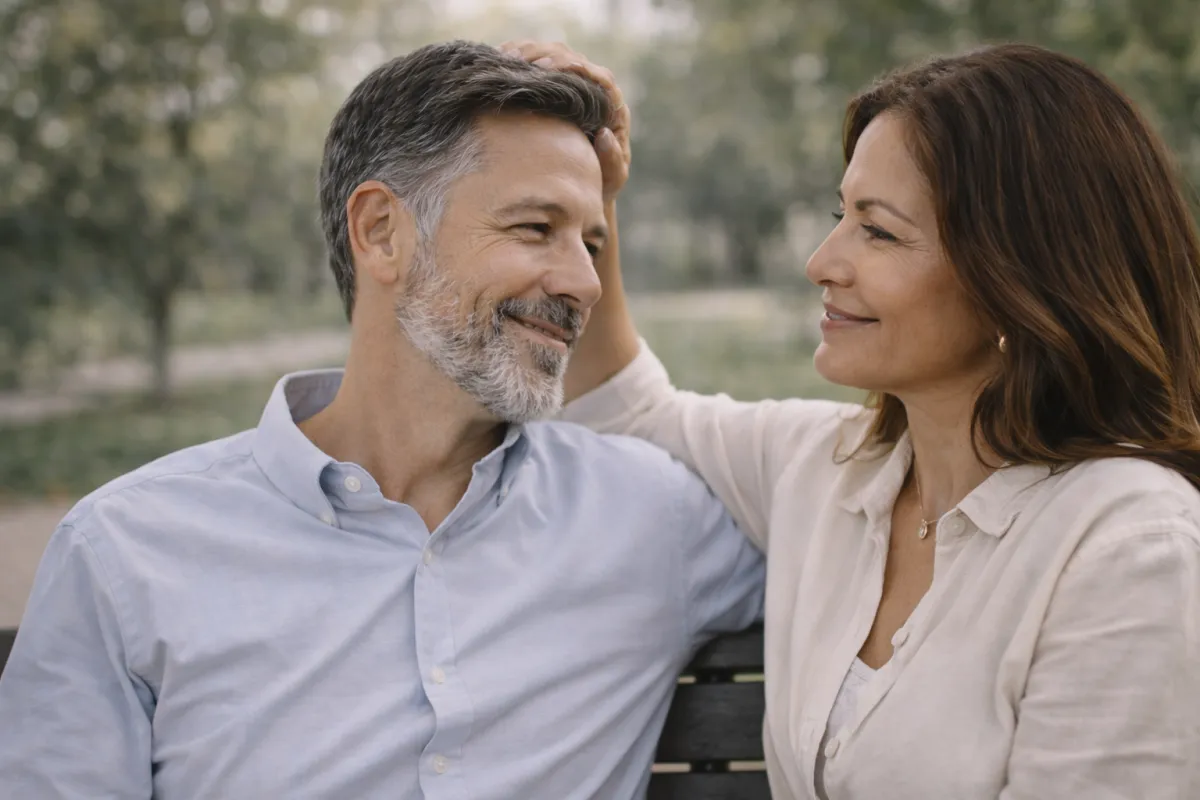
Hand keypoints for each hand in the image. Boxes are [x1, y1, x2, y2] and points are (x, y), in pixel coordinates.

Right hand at [498, 40, 630, 200]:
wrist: (580, 186)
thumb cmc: (599, 183)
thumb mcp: (611, 179)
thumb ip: (612, 161)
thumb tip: (604, 134)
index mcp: (611, 107)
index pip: (599, 78)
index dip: (574, 69)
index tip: (548, 69)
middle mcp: (591, 90)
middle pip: (571, 58)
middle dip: (544, 55)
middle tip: (518, 61)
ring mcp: (570, 86)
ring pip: (552, 55)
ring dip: (527, 52)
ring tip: (504, 58)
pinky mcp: (551, 87)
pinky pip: (536, 62)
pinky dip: (517, 56)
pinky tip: (498, 59)